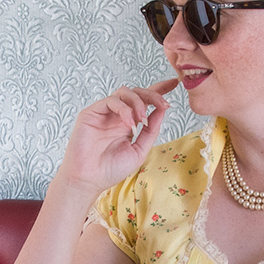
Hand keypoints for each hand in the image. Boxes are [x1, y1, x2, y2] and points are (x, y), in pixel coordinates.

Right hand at [55, 79, 178, 193]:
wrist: (89, 180)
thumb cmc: (110, 169)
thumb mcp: (139, 150)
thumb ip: (151, 130)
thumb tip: (162, 110)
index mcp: (128, 123)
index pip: (144, 101)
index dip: (158, 90)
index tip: (174, 83)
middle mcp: (116, 115)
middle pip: (136, 93)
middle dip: (153, 95)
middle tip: (164, 104)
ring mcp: (103, 113)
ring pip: (124, 92)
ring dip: (138, 103)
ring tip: (143, 120)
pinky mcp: (91, 113)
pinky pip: (110, 101)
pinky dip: (123, 110)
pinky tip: (129, 124)